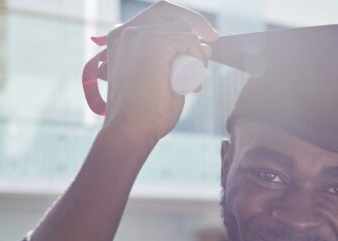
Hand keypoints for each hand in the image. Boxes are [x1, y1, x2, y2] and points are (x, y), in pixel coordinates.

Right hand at [101, 1, 217, 145]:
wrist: (131, 131)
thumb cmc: (146, 114)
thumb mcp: (164, 79)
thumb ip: (178, 59)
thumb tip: (205, 46)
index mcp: (122, 39)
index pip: (156, 16)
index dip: (183, 20)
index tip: (205, 35)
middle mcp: (125, 32)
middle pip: (168, 10)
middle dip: (195, 23)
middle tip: (214, 39)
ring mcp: (137, 35)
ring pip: (182, 28)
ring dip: (196, 54)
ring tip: (191, 82)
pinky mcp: (151, 43)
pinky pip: (188, 39)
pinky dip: (196, 59)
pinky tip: (190, 83)